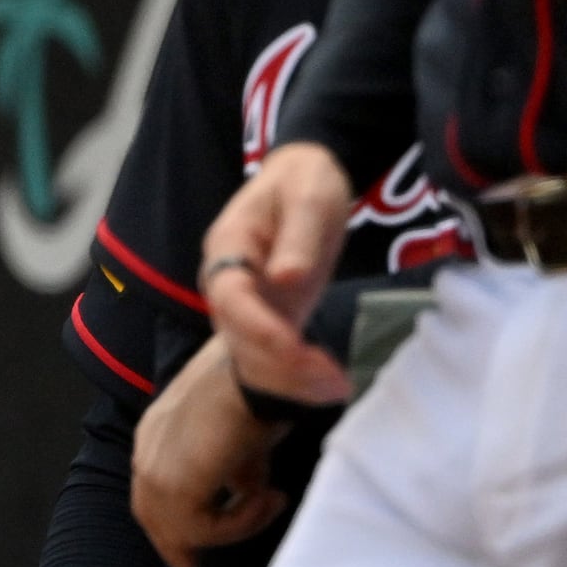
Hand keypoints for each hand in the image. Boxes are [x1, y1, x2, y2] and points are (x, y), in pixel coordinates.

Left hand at [132, 341, 289, 566]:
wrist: (260, 367)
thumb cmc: (259, 388)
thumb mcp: (244, 436)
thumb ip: (236, 470)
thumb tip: (248, 493)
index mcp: (156, 430)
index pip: (150, 491)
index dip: (168, 524)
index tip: (188, 552)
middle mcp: (148, 449)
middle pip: (152, 516)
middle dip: (177, 544)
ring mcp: (156, 468)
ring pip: (182, 528)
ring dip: (233, 526)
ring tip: (271, 501)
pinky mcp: (174, 485)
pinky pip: (203, 529)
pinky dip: (240, 523)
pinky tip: (268, 498)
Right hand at [202, 145, 354, 406]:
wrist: (304, 181)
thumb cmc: (304, 181)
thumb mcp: (309, 195)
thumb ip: (298, 237)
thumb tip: (286, 279)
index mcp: (228, 247)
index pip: (229, 297)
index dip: (257, 326)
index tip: (293, 346)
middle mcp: (227, 284)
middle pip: (239, 337)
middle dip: (282, 364)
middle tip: (333, 377)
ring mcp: (247, 306)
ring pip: (254, 357)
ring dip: (292, 380)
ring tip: (339, 386)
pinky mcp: (269, 321)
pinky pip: (274, 359)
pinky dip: (299, 378)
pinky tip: (334, 383)